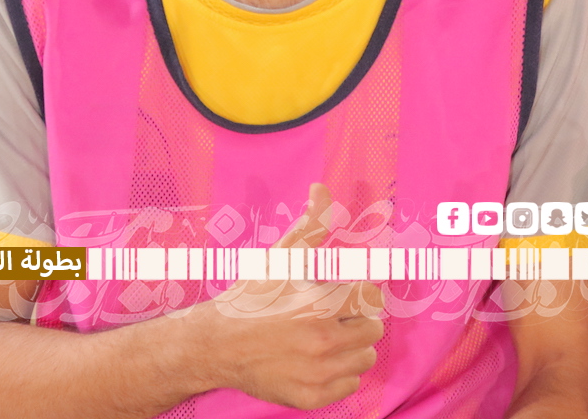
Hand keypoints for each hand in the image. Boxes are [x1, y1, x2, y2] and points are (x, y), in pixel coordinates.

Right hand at [189, 183, 384, 409]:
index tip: (340, 293)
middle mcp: (324, 341)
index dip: (358, 292)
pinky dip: (339, 375)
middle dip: (357, 319)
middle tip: (331, 316)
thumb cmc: (251, 297)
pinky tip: (317, 360)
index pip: (373, 298)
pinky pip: (349, 386)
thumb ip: (310, 224)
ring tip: (325, 337)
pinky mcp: (309, 397)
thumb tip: (321, 190)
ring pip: (364, 358)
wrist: (215, 343)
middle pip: (373, 329)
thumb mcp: (282, 257)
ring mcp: (317, 374)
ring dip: (351, 347)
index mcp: (321, 304)